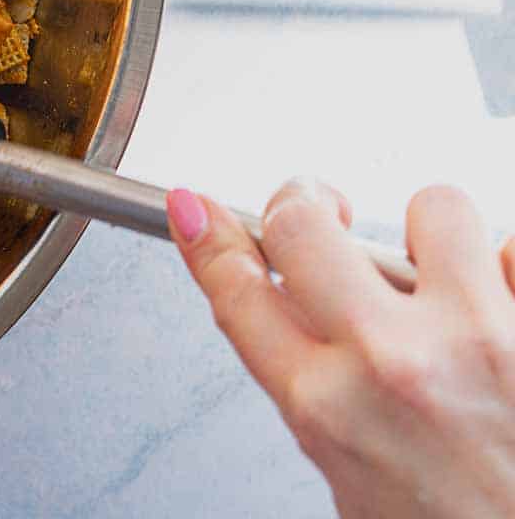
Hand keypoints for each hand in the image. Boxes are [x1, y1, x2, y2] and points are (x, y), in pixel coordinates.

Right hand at [169, 180, 514, 517]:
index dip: (208, 237)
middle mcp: (392, 364)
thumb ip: (315, 392)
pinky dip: (510, 266)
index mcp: (327, 410)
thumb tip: (288, 309)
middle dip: (305, 204)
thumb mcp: (353, 477)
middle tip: (324, 213)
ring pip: (431, 205)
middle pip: (301, 222)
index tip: (198, 209)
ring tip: (445, 277)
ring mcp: (479, 337)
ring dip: (434, 235)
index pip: (237, 289)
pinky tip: (504, 301)